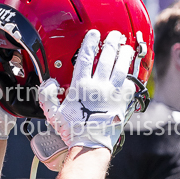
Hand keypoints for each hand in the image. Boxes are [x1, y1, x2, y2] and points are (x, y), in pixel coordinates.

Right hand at [39, 30, 135, 150]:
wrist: (91, 144)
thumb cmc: (72, 130)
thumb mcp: (52, 113)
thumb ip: (48, 96)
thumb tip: (50, 83)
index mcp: (81, 85)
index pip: (86, 57)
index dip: (90, 42)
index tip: (94, 34)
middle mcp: (98, 85)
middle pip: (107, 57)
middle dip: (111, 43)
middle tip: (114, 35)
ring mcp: (113, 93)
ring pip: (122, 67)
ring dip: (125, 54)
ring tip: (126, 47)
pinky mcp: (124, 102)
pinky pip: (130, 83)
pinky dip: (132, 75)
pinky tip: (131, 70)